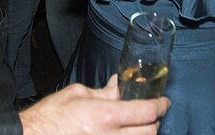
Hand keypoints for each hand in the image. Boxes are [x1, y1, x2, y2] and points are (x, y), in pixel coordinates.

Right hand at [20, 75, 168, 134]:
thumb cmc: (50, 117)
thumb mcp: (77, 94)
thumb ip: (103, 92)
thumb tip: (118, 86)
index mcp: (105, 116)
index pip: (146, 112)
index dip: (160, 105)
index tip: (164, 102)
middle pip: (150, 132)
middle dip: (155, 122)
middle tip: (151, 113)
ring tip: (139, 125)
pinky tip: (125, 134)